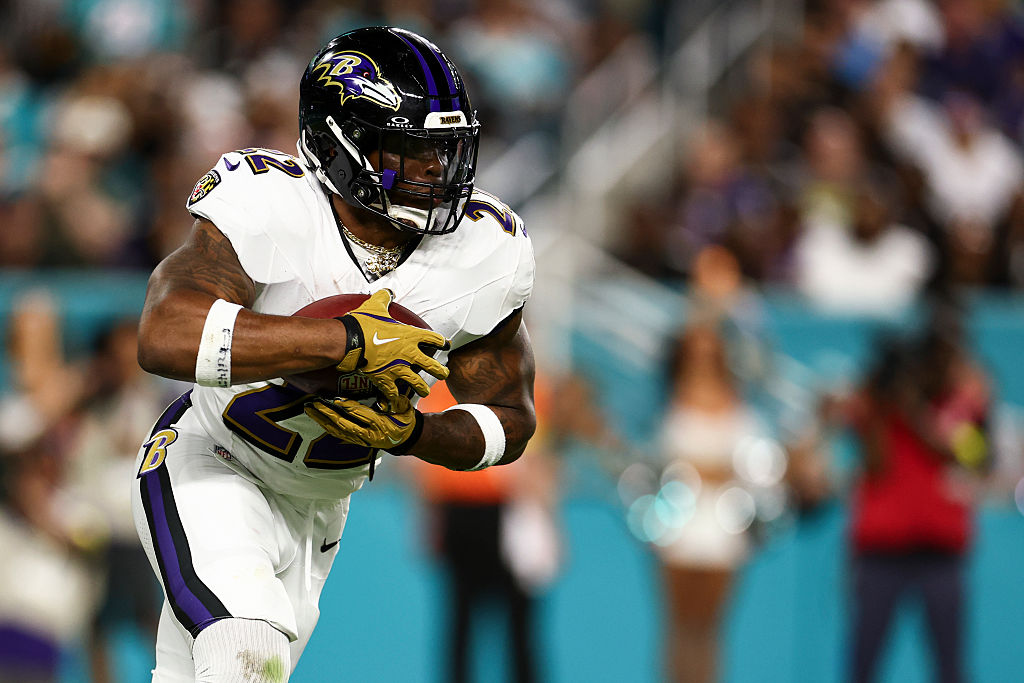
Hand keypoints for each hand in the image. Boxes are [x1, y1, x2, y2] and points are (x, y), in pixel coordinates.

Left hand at [304, 396, 422, 452]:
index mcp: (380, 425)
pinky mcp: (355, 441)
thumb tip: (388, 392)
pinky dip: (326, 426)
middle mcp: (368, 435)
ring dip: (322, 420)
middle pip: (344, 424)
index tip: (335, 399)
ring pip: (337, 430)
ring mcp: (360, 440)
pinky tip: (317, 418)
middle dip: (328, 413)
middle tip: (315, 403)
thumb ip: (396, 401)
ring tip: (309, 409)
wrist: (405, 438)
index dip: (348, 407)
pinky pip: (338, 433)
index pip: (361, 415)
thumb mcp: (405, 408)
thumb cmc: (405, 419)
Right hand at [336, 289, 449, 404]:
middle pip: (432, 365)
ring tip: (425, 391)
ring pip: (417, 382)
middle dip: (440, 371)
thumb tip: (388, 291)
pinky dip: (395, 398)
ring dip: (422, 388)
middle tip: (444, 374)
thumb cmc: (363, 323)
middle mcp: (408, 353)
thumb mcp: (376, 305)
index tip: (446, 344)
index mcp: (410, 335)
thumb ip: (385, 297)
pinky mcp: (385, 379)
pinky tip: (398, 401)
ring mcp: (398, 368)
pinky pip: (393, 392)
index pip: (433, 338)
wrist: (349, 340)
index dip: (441, 342)